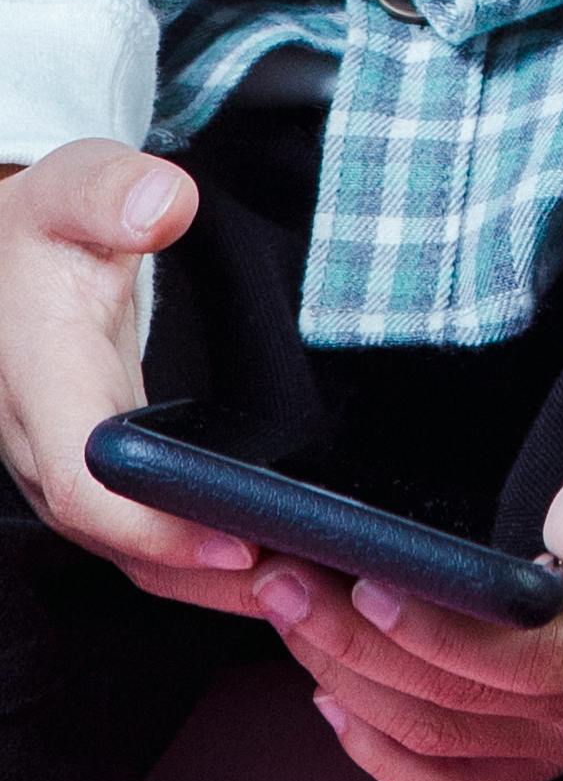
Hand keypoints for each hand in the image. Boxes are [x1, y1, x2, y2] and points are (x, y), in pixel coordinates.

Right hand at [0, 143, 271, 613]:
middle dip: (207, 578)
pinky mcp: (96, 472)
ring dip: (213, 585)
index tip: (240, 544)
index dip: (155, 527)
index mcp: (39, 383)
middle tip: (313, 589)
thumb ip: (114, 192)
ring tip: (313, 596)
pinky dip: (202, 563)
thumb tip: (163, 205)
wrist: (6, 249)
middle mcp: (46, 443)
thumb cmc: (46, 222)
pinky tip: (275, 568)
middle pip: (118, 543)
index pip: (84, 482)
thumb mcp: (74, 184)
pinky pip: (144, 535)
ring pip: (133, 554)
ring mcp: (68, 466)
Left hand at [260, 395, 562, 780]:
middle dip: (358, 651)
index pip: (522, 668)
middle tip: (284, 582)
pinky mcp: (553, 735)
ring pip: (440, 746)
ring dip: (353, 690)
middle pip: (459, 711)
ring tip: (292, 618)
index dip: (436, 636)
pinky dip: (384, 753)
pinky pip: (455, 778)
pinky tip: (336, 701)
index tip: (367, 582)